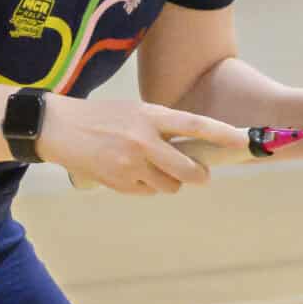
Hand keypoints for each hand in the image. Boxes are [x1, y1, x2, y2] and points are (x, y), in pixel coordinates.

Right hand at [38, 96, 244, 195]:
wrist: (60, 128)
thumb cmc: (102, 117)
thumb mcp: (135, 112)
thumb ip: (163, 127)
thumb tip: (194, 149)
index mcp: (150, 115)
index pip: (194, 125)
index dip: (222, 134)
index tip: (242, 140)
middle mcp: (143, 141)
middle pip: (188, 170)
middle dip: (200, 175)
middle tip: (202, 175)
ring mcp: (131, 164)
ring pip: (170, 186)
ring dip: (170, 182)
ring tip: (153, 167)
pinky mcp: (119, 182)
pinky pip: (148, 192)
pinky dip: (147, 186)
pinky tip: (131, 172)